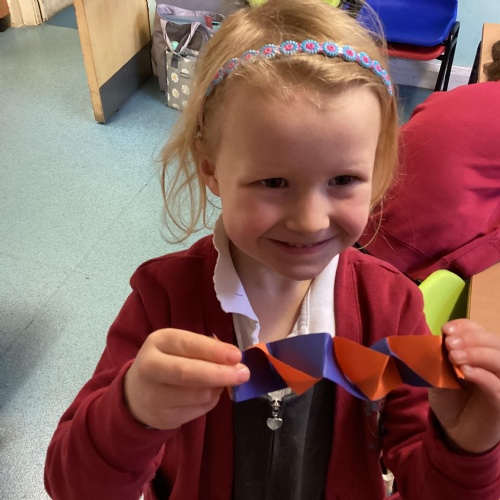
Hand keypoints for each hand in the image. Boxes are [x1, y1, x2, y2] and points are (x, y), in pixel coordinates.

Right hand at [124, 329, 249, 429]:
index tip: (237, 356)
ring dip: (217, 389)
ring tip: (223, 382)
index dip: (214, 351)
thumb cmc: (168, 362)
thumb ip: (205, 349)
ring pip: (197, 395)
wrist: (137, 393)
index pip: (188, 345)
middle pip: (188, 373)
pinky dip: (210, 402)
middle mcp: (150, 367)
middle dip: (220, 374)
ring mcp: (153, 395)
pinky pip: (198, 411)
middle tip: (244, 374)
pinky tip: (208, 394)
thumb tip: (234, 359)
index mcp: (158, 341)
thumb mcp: (180, 347)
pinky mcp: (162, 417)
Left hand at [428, 319, 499, 453]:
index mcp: (479, 353)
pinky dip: (483, 376)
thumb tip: (433, 341)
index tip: (446, 329)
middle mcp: (495, 365)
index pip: (479, 330)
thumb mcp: (437, 375)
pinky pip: (498, 386)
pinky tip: (466, 373)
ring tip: (454, 357)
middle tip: (449, 344)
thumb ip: (438, 359)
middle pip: (494, 341)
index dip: (465, 326)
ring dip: (477, 353)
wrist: (455, 432)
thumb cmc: (449, 399)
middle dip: (470, 338)